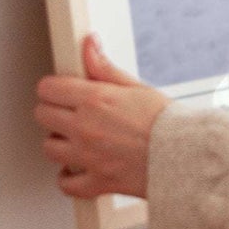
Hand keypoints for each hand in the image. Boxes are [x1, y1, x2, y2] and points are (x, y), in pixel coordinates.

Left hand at [34, 35, 170, 200]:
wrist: (186, 156)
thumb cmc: (167, 122)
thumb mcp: (135, 87)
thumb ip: (104, 68)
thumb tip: (89, 45)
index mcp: (95, 100)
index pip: (48, 88)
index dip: (53, 87)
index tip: (60, 90)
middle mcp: (85, 128)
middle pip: (42, 115)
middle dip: (53, 111)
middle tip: (68, 112)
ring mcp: (88, 157)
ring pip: (49, 148)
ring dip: (59, 142)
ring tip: (75, 138)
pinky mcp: (96, 181)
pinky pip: (66, 184)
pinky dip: (68, 177)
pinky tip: (76, 168)